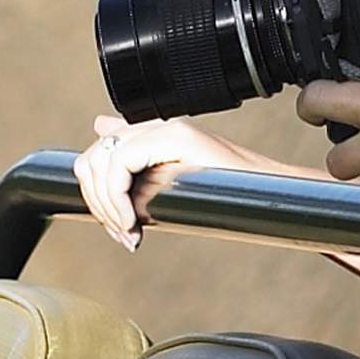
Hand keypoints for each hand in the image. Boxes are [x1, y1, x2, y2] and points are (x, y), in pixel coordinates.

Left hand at [77, 113, 283, 247]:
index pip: (96, 154)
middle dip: (97, 203)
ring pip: (100, 161)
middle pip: (91, 158)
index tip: (121, 229)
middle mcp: (156, 125)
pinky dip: (119, 200)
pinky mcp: (174, 137)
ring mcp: (165, 128)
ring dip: (107, 206)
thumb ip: (137, 167)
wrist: (268, 196)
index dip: (97, 197)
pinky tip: (136, 222)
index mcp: (152, 134)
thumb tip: (101, 129)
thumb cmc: (227, 196)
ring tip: (131, 231)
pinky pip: (120, 164)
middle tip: (124, 233)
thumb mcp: (170, 187)